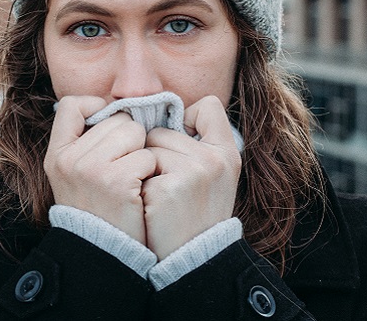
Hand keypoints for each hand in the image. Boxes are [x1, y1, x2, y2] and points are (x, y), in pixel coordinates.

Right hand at [44, 95, 156, 243]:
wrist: (104, 253)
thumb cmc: (98, 209)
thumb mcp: (75, 175)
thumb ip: (87, 142)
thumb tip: (117, 108)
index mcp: (57, 154)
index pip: (73, 105)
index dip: (96, 108)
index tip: (110, 130)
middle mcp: (70, 159)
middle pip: (117, 119)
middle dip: (129, 139)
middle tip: (124, 168)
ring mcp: (92, 169)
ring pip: (135, 132)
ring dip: (142, 153)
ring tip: (132, 178)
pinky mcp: (117, 181)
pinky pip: (148, 156)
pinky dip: (151, 172)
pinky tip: (140, 190)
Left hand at [142, 96, 241, 259]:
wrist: (191, 260)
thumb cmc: (195, 213)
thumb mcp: (213, 175)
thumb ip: (198, 142)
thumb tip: (162, 111)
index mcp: (228, 151)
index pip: (207, 106)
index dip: (187, 120)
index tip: (181, 147)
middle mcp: (214, 158)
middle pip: (162, 129)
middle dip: (155, 152)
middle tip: (167, 186)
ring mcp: (193, 171)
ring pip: (146, 147)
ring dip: (143, 169)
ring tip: (159, 197)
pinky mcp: (169, 187)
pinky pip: (138, 166)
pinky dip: (138, 185)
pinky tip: (151, 206)